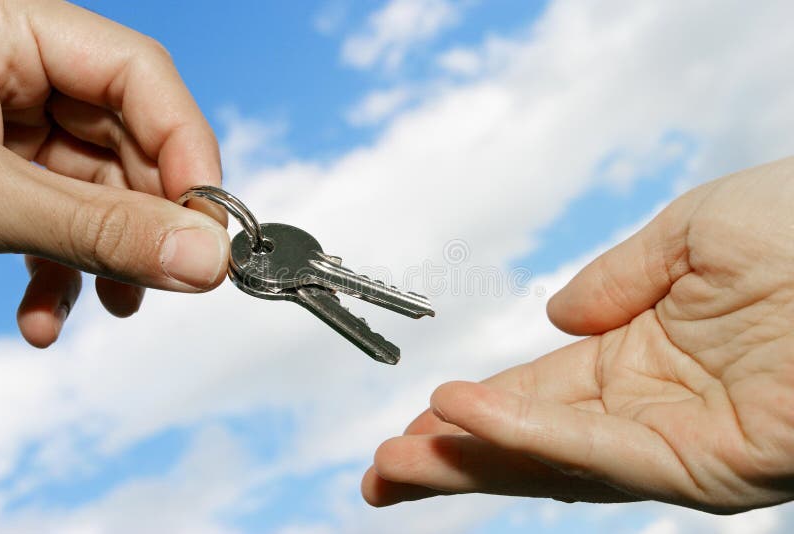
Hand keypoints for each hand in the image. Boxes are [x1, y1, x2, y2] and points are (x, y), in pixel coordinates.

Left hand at [0, 0, 228, 347]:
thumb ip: (99, 229)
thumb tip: (206, 262)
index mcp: (12, 29)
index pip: (141, 74)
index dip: (187, 150)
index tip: (210, 224)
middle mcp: (20, 71)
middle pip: (127, 142)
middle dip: (147, 223)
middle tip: (174, 277)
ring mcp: (9, 123)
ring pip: (96, 189)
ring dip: (107, 258)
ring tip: (115, 305)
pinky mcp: (0, 169)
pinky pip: (54, 213)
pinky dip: (58, 268)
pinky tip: (47, 314)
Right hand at [363, 157, 793, 513]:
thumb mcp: (692, 231)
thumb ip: (618, 274)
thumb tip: (555, 315)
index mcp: (639, 355)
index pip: (536, 396)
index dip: (474, 410)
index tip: (417, 417)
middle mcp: (649, 409)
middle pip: (531, 446)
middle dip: (452, 460)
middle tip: (379, 473)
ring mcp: (677, 443)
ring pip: (555, 465)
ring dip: (471, 464)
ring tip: (395, 466)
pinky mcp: (712, 466)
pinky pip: (603, 454)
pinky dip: (527, 438)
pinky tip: (464, 421)